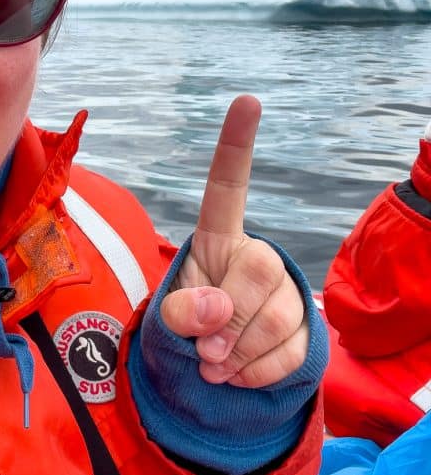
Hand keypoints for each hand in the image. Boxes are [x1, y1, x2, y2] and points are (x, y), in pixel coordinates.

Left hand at [161, 94, 308, 386]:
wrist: (217, 368)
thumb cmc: (187, 327)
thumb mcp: (168, 317)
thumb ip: (179, 310)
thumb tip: (216, 313)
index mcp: (218, 238)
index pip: (227, 188)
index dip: (236, 145)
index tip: (246, 99)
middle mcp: (257, 255)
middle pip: (257, 272)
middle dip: (227, 319)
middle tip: (204, 350)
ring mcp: (287, 291)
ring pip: (275, 319)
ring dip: (236, 355)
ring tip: (214, 364)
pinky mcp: (307, 329)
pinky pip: (288, 353)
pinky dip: (255, 375)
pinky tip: (238, 375)